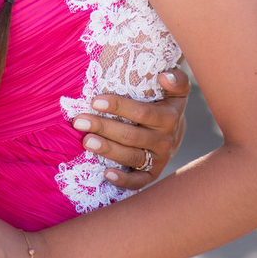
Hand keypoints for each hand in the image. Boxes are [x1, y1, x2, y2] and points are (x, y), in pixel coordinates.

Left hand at [72, 67, 189, 189]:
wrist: (177, 130)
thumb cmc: (166, 103)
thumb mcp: (175, 90)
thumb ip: (176, 79)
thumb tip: (164, 76)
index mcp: (168, 117)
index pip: (141, 112)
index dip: (118, 106)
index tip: (94, 101)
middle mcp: (165, 140)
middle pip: (131, 135)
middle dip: (103, 127)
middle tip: (79, 121)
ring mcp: (159, 158)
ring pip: (131, 157)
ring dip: (107, 150)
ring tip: (86, 141)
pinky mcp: (153, 173)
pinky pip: (140, 181)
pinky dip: (124, 180)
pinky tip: (107, 174)